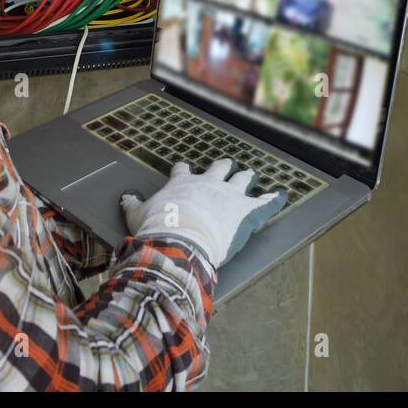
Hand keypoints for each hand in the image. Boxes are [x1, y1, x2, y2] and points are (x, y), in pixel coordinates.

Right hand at [120, 158, 286, 268]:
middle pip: (220, 168)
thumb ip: (133, 205)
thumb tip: (125, 198)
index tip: (184, 170)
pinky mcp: (248, 212)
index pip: (184, 170)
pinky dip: (275, 199)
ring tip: (252, 176)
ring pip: (243, 179)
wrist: (180, 240)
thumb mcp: (137, 215)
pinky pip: (266, 203)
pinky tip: (282, 195)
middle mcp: (209, 184)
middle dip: (223, 167)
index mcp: (183, 183)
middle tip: (226, 166)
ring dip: (248, 178)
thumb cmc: (157, 229)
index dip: (185, 170)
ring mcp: (230, 196)